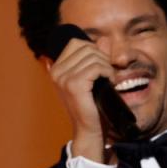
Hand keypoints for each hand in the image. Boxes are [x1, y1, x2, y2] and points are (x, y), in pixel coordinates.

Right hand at [47, 39, 116, 162]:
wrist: (89, 128)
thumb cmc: (91, 104)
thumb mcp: (92, 77)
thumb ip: (96, 56)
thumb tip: (103, 39)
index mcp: (56, 68)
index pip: (76, 43)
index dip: (93, 49)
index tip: (100, 64)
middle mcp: (56, 71)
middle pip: (86, 47)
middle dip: (102, 57)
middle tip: (108, 73)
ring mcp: (63, 78)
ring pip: (93, 57)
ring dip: (106, 66)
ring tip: (109, 78)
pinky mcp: (74, 85)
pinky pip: (96, 67)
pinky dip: (108, 72)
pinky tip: (110, 81)